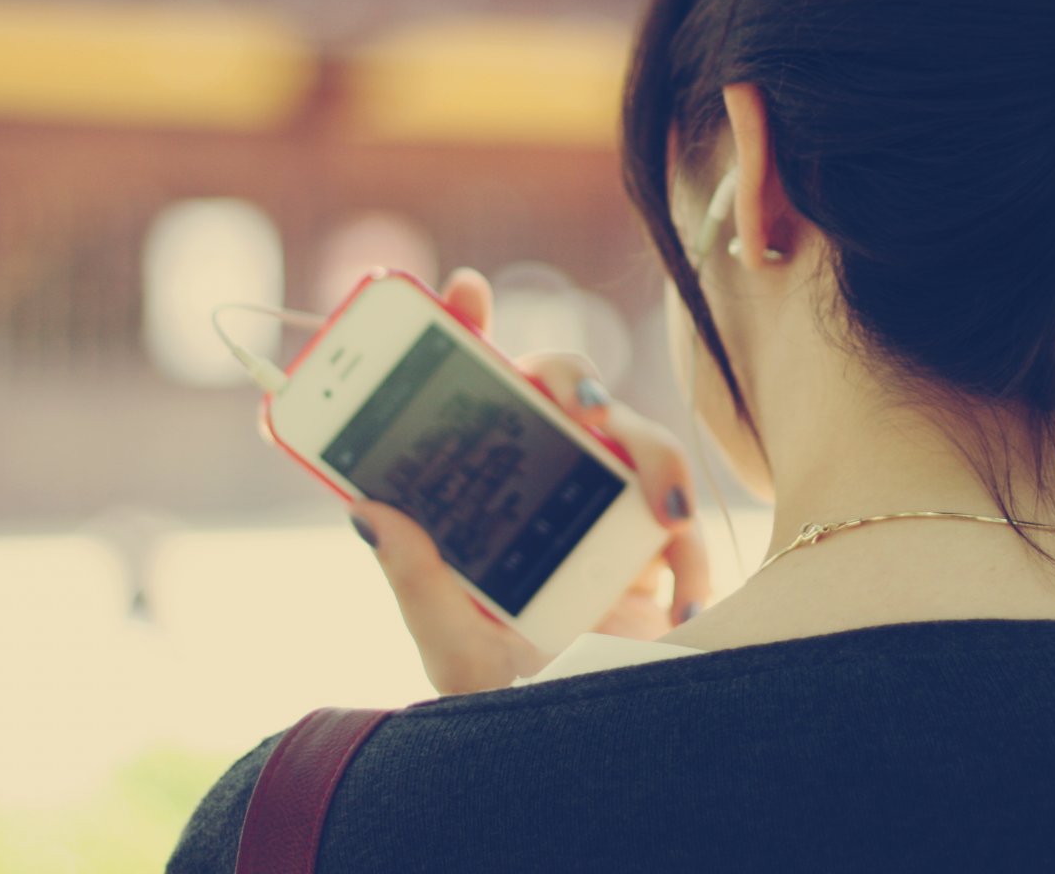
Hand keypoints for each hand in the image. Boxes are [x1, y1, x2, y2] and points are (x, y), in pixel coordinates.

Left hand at [346, 267, 712, 695]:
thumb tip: (367, 508)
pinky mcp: (656, 541)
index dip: (462, 331)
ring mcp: (600, 509)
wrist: (596, 762)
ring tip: (654, 501)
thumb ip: (418, 583)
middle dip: (567, 375)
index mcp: (475, 502)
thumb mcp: (456, 650)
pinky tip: (678, 594)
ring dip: (645, 447)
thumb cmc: (509, 708)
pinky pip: (677, 506)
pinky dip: (687, 537)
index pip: (463, 398)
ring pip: (626, 431)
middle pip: (553, 390)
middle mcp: (538, 490)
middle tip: (572, 403)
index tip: (464, 292)